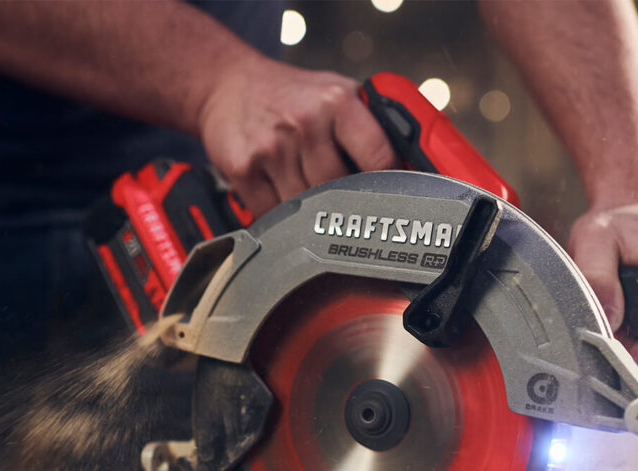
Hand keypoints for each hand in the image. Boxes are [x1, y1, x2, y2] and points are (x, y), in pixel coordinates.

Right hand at [197, 56, 397, 217]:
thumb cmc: (291, 96)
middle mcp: (305, 122)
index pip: (378, 156)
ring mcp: (272, 148)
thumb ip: (370, 125)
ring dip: (311, 211)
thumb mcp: (336, 93)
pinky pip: (273, 214)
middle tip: (345, 200)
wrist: (227, 85)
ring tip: (308, 192)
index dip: (389, 184)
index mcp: (337, 102)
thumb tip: (410, 168)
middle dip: (344, 200)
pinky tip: (281, 195)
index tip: (392, 198)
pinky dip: (281, 216)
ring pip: (308, 208)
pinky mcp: (243, 169)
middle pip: (341, 191)